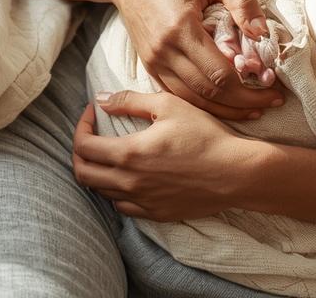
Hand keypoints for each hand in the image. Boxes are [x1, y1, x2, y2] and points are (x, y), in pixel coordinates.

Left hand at [73, 90, 259, 220]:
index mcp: (128, 154)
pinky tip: (128, 178)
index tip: (91, 113)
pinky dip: (117, 192)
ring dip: (97, 172)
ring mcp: (142, 201)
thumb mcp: (168, 105)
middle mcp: (129, 182)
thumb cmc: (205, 135)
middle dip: (79, 153)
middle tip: (90, 136)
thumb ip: (130, 102)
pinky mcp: (157, 214)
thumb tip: (102, 100)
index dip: (80, 126)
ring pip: (101, 193)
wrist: (235, 173)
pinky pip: (123, 207)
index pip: (83, 146)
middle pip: (83, 174)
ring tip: (109, 155)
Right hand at [99, 0, 283, 118]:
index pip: (220, 73)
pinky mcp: (149, 65)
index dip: (250, 90)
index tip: (274, 92)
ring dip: (223, 109)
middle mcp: (164, 50)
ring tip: (252, 109)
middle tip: (270, 103)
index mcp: (181, 27)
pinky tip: (223, 104)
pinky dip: (201, 104)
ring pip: (192, 99)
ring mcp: (154, 61)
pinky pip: (177, 94)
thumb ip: (240, 0)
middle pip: (208, 91)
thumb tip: (262, 32)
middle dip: (242, 103)